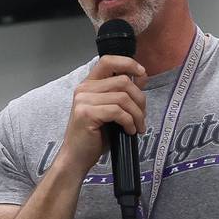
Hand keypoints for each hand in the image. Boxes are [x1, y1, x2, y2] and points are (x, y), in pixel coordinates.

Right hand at [59, 55, 147, 173]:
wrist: (76, 158)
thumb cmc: (94, 137)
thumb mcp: (110, 111)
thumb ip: (120, 94)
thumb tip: (141, 79)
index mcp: (88, 85)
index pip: (108, 61)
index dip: (128, 64)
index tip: (142, 75)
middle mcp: (84, 88)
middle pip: (123, 81)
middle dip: (140, 99)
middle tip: (142, 117)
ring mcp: (83, 100)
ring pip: (123, 97)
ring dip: (137, 114)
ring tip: (138, 127)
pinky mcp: (86, 114)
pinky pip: (118, 112)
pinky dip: (129, 122)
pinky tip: (130, 131)